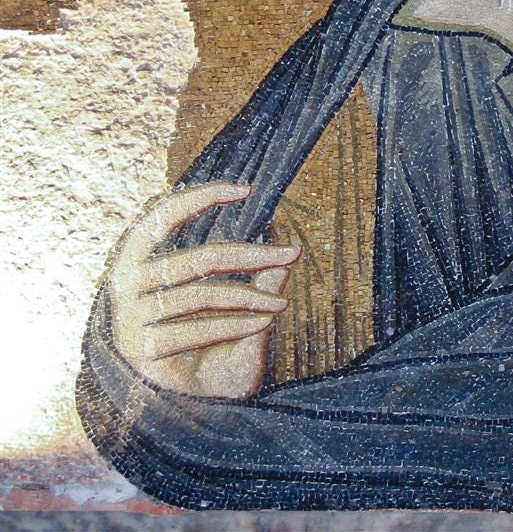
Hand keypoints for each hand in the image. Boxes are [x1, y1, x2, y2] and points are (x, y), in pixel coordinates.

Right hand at [107, 182, 299, 398]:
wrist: (187, 416)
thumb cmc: (212, 360)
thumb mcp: (244, 315)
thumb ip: (261, 285)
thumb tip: (288, 252)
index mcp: (138, 266)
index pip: (158, 219)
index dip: (198, 198)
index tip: (244, 190)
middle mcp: (127, 289)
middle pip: (198, 258)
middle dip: (251, 255)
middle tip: (291, 254)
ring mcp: (130, 320)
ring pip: (203, 292)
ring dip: (251, 296)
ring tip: (282, 305)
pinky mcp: (141, 350)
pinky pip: (199, 327)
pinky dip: (237, 324)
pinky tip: (264, 324)